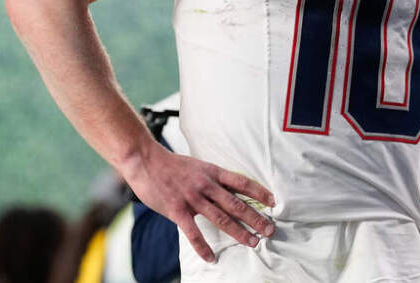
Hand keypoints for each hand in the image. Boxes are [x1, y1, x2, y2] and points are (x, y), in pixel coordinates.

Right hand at [122, 144, 275, 262]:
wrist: (146, 161)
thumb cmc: (173, 164)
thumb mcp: (199, 165)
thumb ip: (213, 178)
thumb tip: (229, 188)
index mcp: (213, 172)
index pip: (242, 182)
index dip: (259, 192)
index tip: (273, 202)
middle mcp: (207, 185)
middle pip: (236, 204)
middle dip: (255, 218)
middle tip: (270, 229)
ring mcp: (193, 198)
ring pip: (221, 218)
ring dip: (239, 232)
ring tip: (252, 242)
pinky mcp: (177, 210)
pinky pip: (193, 233)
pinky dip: (203, 247)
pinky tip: (211, 258)